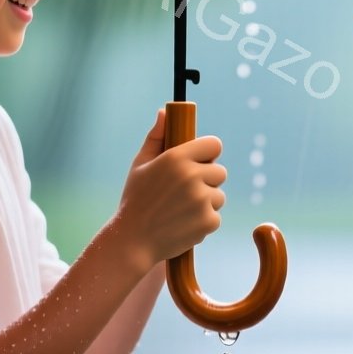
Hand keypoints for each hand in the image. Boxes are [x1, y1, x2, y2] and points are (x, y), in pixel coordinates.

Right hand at [111, 109, 226, 268]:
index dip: (208, 154)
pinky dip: (203, 221)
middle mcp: (192, 176)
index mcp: (177, 158)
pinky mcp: (209, 221)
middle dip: (207, 180)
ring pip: (219, 195)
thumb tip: (164, 112)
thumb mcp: (140, 165)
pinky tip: (183, 224)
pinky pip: (215, 216)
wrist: (132, 241)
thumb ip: (156, 137)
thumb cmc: (135, 200)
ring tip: (180, 210)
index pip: (214, 144)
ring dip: (206, 202)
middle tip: (185, 192)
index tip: (199, 162)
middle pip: (220, 171)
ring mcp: (202, 200)